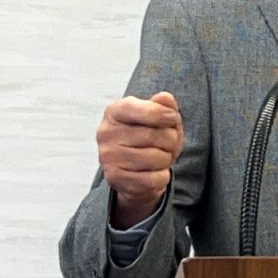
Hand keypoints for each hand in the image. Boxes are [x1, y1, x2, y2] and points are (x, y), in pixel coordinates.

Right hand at [97, 92, 182, 228]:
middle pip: (156, 136)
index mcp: (115, 111)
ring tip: (158, 157)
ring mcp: (107, 157)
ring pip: (157, 158)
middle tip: (164, 143)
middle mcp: (106, 133)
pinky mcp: (114, 179)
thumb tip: (164, 98)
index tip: (171, 118)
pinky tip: (153, 173)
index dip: (163, 114)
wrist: (138, 170)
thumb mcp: (162, 118)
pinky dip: (161, 177)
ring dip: (166, 159)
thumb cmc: (152, 138)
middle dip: (171, 140)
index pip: (142, 109)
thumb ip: (165, 105)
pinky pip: (153, 179)